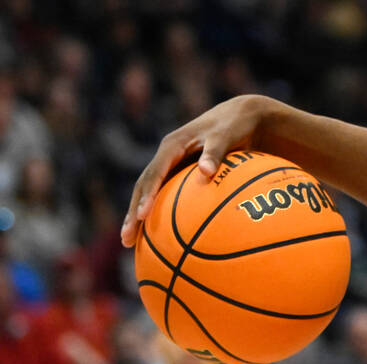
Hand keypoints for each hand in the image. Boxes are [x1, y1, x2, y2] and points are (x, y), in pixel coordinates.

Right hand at [121, 95, 274, 246]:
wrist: (240, 116)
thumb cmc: (235, 126)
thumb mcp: (226, 135)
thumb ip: (216, 152)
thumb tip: (205, 172)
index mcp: (172, 146)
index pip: (154, 174)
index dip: (146, 195)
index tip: (142, 216)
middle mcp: (166, 157)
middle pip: (143, 187)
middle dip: (133, 213)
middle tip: (126, 239)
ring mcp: (171, 166)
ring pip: (150, 193)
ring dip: (140, 217)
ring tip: (131, 243)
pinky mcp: (180, 173)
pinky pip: (167, 196)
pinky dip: (161, 213)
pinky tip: (162, 237)